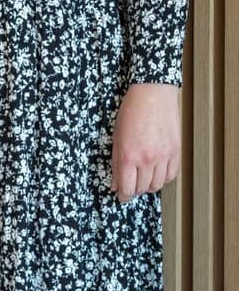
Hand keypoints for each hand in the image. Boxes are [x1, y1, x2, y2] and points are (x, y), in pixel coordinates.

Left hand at [110, 82, 180, 202]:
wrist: (152, 94)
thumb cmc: (132, 111)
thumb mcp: (116, 136)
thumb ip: (116, 162)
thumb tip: (115, 184)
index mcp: (129, 155)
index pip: (127, 188)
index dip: (123, 196)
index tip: (121, 196)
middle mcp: (147, 159)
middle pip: (142, 189)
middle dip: (134, 190)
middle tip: (130, 185)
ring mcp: (164, 157)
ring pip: (158, 185)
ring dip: (148, 185)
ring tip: (143, 177)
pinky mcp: (176, 152)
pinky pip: (171, 175)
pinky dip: (163, 178)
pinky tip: (156, 171)